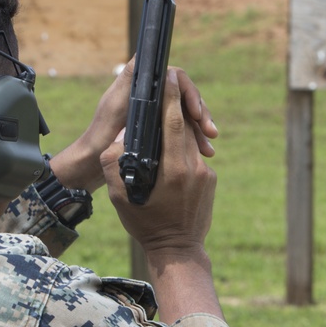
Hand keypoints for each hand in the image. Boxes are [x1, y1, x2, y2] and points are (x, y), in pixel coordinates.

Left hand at [49, 58, 217, 192]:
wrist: (93, 162)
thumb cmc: (102, 134)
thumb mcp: (115, 105)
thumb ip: (130, 79)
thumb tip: (145, 56)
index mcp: (143, 84)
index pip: (176, 78)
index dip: (190, 92)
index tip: (195, 113)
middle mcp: (152, 94)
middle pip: (186, 96)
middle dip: (202, 114)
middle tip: (210, 133)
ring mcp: (157, 112)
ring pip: (188, 115)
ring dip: (201, 129)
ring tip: (208, 149)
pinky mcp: (159, 129)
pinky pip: (183, 129)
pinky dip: (194, 140)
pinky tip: (203, 153)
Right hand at [100, 69, 216, 258]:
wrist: (177, 251)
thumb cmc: (146, 225)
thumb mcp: (121, 197)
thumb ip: (114, 164)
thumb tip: (120, 137)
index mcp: (173, 169)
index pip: (173, 122)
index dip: (171, 97)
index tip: (168, 76)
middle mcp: (194, 168)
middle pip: (184, 126)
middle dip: (175, 105)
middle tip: (164, 86)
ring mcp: (205, 174)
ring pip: (191, 140)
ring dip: (180, 125)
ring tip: (164, 115)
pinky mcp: (211, 181)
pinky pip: (195, 156)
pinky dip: (184, 148)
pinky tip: (170, 150)